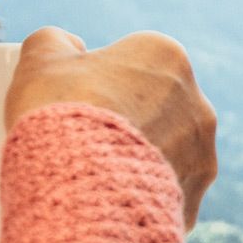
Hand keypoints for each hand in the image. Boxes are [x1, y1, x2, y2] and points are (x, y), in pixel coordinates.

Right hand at [6, 27, 218, 229]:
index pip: (133, 63)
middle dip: (125, 120)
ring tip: (95, 174)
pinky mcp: (194, 197)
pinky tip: (110, 201)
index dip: (100, 81)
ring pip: (164, 153)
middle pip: (154, 108)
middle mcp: (197, 103)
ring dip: (136, 160)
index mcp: (166, 57)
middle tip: (83, 138)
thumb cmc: (60, 114)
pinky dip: (142, 196)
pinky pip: (166, 193)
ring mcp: (202, 154)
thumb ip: (54, 41)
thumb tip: (69, 44)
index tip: (77, 101)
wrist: (79, 189)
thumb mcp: (41, 59)